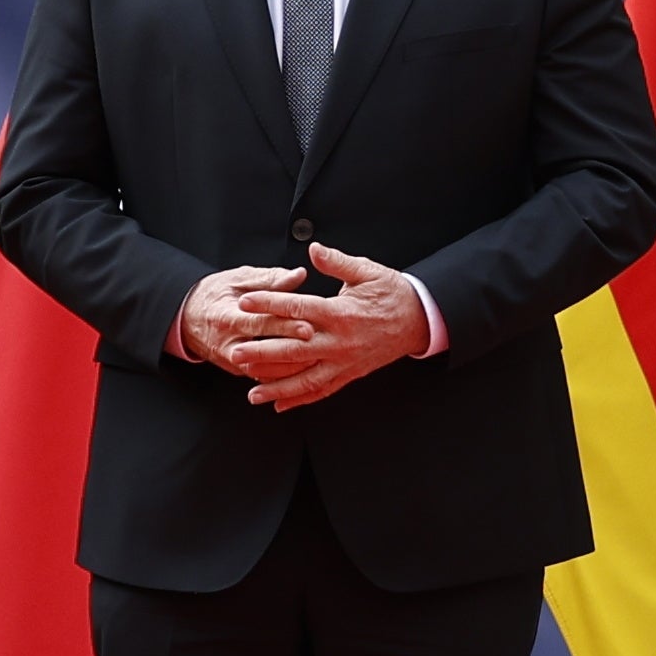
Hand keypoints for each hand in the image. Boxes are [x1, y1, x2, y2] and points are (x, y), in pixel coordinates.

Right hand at [176, 264, 304, 369]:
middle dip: (291, 351)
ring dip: (288, 369)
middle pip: (263, 350)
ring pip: (262, 370)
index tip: (308, 327)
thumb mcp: (238, 279)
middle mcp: (227, 341)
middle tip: (316, 350)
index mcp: (227, 316)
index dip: (284, 326)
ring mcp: (231, 358)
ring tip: (315, 362)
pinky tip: (302, 373)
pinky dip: (280, 378)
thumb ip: (270, 278)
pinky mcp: (236, 369)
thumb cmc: (215, 294)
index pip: (259, 323)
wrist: (187, 316)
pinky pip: (260, 377)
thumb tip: (299, 275)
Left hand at [223, 243, 432, 409]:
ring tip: (252, 392)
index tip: (245, 303)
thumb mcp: (367, 271)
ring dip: (277, 387)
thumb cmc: (392, 293)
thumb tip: (313, 250)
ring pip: (306, 378)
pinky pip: (322, 390)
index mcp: (341, 313)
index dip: (269, 304)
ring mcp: (344, 361)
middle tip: (235, 353)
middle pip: (294, 350)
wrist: (420, 319)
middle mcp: (340, 341)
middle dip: (262, 353)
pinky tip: (279, 405)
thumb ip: (337, 262)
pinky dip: (299, 399)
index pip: (297, 308)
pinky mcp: (350, 374)